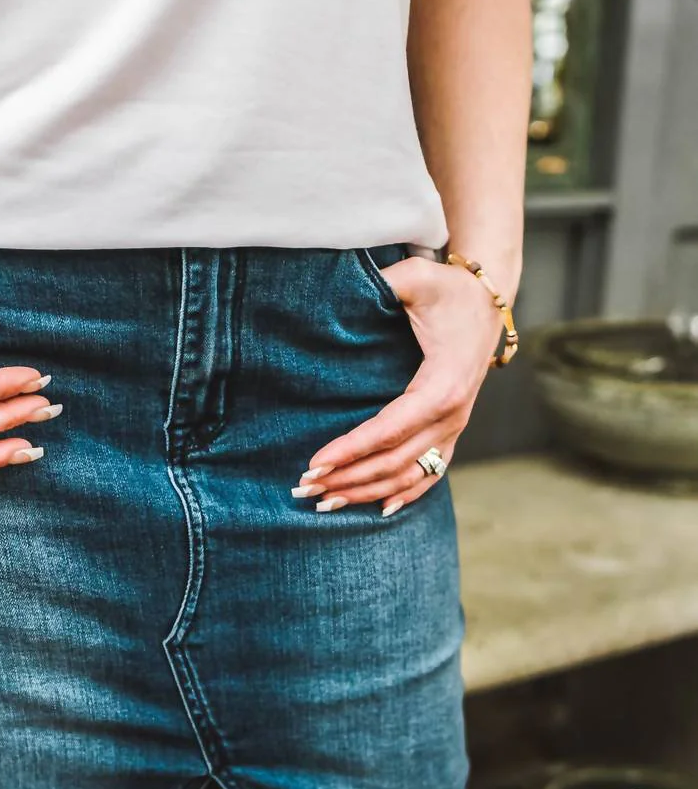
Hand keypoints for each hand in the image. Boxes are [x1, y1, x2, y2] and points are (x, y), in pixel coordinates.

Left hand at [294, 255, 504, 513]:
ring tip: (325, 503)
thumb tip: (349, 290)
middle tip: (304, 489)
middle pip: (394, 461)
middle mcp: (452, 415)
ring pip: (409, 475)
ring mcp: (454, 428)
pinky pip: (431, 474)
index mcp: (442, 385)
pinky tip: (380, 509)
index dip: (351, 450)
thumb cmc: (448, 291)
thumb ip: (388, 283)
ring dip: (366, 491)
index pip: (390, 429)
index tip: (315, 463)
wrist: (485, 304)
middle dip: (348, 478)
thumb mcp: (417, 279)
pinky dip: (405, 494)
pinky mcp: (451, 432)